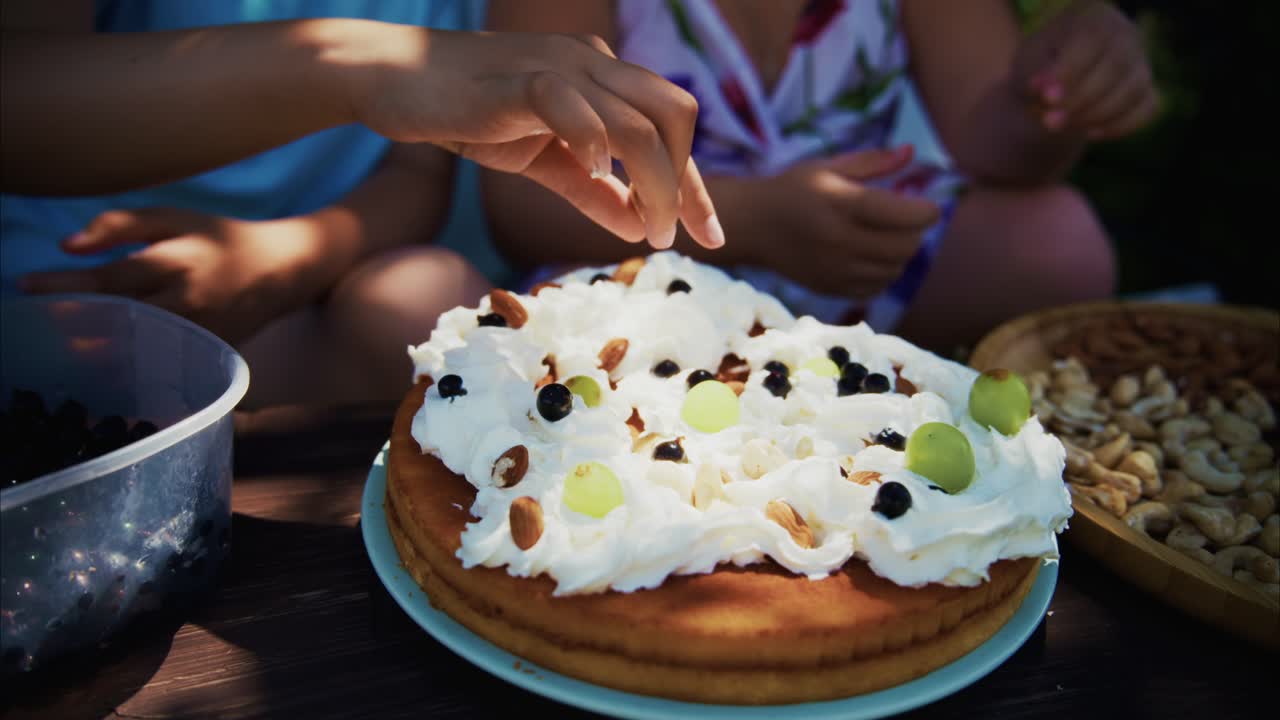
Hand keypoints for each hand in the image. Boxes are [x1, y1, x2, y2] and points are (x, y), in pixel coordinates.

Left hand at [18, 209, 313, 343]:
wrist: (283, 269)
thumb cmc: (222, 238)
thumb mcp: (175, 217)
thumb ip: (121, 225)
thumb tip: (67, 246)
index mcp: (174, 261)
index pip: (108, 277)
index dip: (63, 284)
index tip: (25, 285)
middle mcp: (185, 300)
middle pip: (117, 316)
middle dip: (72, 320)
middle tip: (34, 322)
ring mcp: (199, 330)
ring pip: (137, 345)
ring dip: (95, 347)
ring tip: (63, 345)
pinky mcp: (211, 350)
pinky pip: (163, 360)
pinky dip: (131, 362)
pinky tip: (105, 362)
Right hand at [345, 27, 720, 250]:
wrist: (394, 80)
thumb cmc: (469, 115)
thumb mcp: (543, 161)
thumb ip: (592, 191)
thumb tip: (641, 226)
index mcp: (603, 79)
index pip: (671, 125)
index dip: (695, 183)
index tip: (710, 236)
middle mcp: (592, 63)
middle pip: (673, 115)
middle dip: (687, 183)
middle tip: (677, 238)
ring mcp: (559, 65)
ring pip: (635, 121)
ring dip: (653, 182)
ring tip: (647, 229)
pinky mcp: (519, 79)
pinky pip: (572, 106)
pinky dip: (594, 145)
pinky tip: (597, 179)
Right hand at [724, 146, 939, 297]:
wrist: (752, 226)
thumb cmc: (794, 189)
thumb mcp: (829, 167)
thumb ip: (873, 162)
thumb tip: (912, 152)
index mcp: (842, 203)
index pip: (906, 215)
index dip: (927, 211)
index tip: (926, 205)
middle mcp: (840, 240)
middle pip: (906, 247)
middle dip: (915, 233)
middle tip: (905, 220)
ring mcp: (835, 269)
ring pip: (894, 270)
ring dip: (900, 254)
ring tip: (886, 237)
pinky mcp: (830, 287)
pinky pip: (875, 288)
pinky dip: (883, 274)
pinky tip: (871, 257)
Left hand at [1013, 1, 1157, 139]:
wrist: (1051, 91)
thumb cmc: (1039, 69)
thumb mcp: (1028, 66)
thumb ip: (1037, 75)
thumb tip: (1047, 93)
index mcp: (1094, 17)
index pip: (1092, 40)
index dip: (1071, 71)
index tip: (1047, 98)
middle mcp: (1125, 35)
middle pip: (1116, 65)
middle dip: (1082, 99)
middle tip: (1050, 121)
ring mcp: (1141, 63)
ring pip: (1134, 90)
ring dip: (1096, 115)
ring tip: (1062, 126)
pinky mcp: (1148, 91)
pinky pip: (1147, 109)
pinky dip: (1120, 126)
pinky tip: (1091, 132)